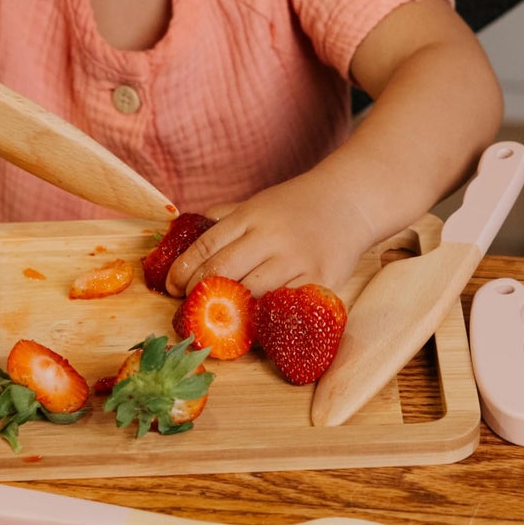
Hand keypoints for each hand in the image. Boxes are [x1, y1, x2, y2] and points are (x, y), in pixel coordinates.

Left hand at [166, 173, 376, 297]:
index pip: (207, 246)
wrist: (350, 202)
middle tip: (189, 305)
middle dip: (198, 293)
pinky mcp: (320, 280)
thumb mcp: (258, 201)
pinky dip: (265, 317)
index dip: (183, 270)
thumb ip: (224, 218)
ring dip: (228, 310)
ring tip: (216, 317)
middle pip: (223, 272)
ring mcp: (297, 260)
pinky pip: (284, 305)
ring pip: (251, 294)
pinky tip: (252, 323)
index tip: (172, 286)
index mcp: (252, 215)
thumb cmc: (298, 205)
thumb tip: (182, 234)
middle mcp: (272, 237)